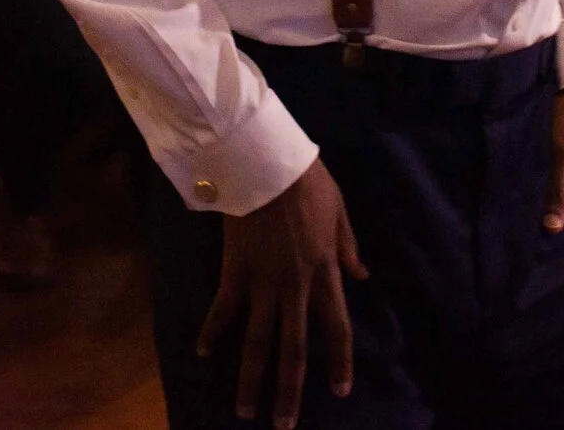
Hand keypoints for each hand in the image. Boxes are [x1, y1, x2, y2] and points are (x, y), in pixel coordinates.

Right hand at [197, 159, 368, 428]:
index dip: (339, 361)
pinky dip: (212, 332)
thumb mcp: (339, 209)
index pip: (336, 327)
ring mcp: (263, 282)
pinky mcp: (234, 272)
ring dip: (252, 379)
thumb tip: (362, 277)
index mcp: (325, 271)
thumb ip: (348, 245)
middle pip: (294, 349)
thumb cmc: (305, 179)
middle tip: (284, 425)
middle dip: (290, 391)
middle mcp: (295, 286)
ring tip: (246, 410)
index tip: (340, 390)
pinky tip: (202, 353)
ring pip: (257, 342)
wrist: (265, 161)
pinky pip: (222, 310)